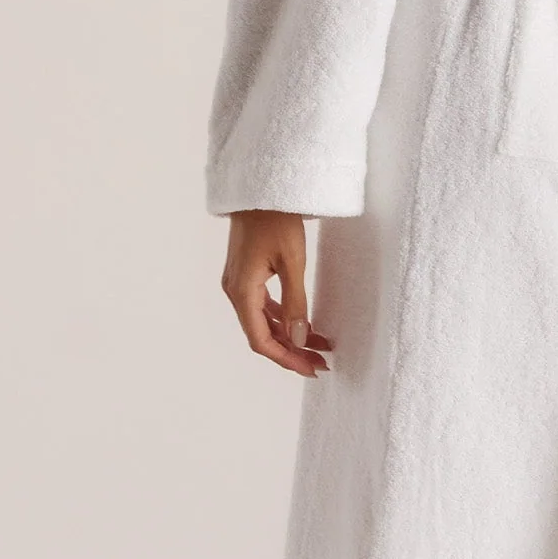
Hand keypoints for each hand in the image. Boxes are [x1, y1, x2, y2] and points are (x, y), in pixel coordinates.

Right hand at [223, 210, 332, 375]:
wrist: (260, 189)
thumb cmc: (276, 220)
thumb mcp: (292, 262)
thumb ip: (295, 303)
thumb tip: (300, 339)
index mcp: (242, 291)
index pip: (261, 340)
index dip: (287, 358)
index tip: (311, 368)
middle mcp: (235, 291)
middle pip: (262, 335)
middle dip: (292, 351)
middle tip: (321, 362)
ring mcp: (239, 283)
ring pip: (264, 321)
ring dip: (290, 335)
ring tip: (321, 345)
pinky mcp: (246, 275)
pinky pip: (263, 306)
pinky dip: (284, 318)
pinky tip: (304, 324)